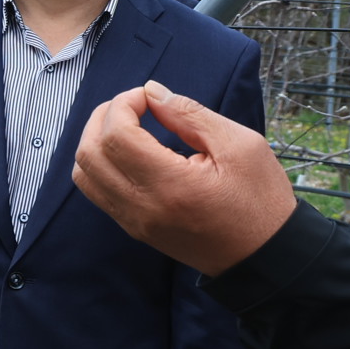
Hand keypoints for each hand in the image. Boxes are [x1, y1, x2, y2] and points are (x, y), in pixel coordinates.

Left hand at [71, 80, 295, 276]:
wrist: (266, 256)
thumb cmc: (261, 199)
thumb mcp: (240, 146)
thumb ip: (190, 115)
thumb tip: (152, 92)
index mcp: (170, 185)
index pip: (116, 137)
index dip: (123, 105)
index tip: (147, 96)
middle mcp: (141, 208)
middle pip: (89, 154)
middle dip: (103, 117)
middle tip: (133, 105)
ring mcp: (133, 222)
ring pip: (84, 174)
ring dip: (96, 141)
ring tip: (127, 124)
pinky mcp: (134, 229)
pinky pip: (97, 192)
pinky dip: (101, 164)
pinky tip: (129, 150)